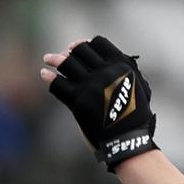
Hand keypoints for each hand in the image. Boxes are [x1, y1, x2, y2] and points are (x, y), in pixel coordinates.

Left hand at [41, 35, 156, 170]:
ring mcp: (90, 86)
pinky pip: (58, 85)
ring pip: (66, 64)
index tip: (76, 47)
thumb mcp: (138, 87)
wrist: (128, 141)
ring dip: (55, 59)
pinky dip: (49, 78)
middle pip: (79, 51)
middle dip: (69, 51)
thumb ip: (126, 71)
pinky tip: (44, 74)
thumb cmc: (135, 117)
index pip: (98, 42)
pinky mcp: (78, 103)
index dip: (85, 43)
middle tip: (61, 54)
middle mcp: (105, 72)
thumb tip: (108, 61)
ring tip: (48, 59)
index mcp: (121, 65)